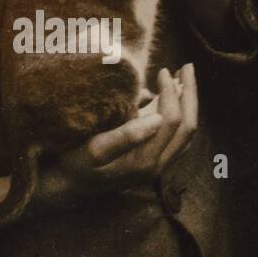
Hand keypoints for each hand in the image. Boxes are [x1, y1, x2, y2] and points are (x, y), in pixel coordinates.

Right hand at [45, 66, 198, 197]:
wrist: (67, 188)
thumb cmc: (76, 164)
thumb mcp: (94, 149)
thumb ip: (126, 136)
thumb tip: (158, 118)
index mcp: (145, 159)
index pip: (172, 121)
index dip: (171, 93)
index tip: (162, 70)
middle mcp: (157, 166)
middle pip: (188, 127)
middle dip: (190, 95)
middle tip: (187, 67)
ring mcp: (157, 167)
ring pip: (186, 134)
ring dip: (188, 105)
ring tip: (184, 80)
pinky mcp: (152, 164)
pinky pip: (178, 139)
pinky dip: (181, 117)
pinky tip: (172, 101)